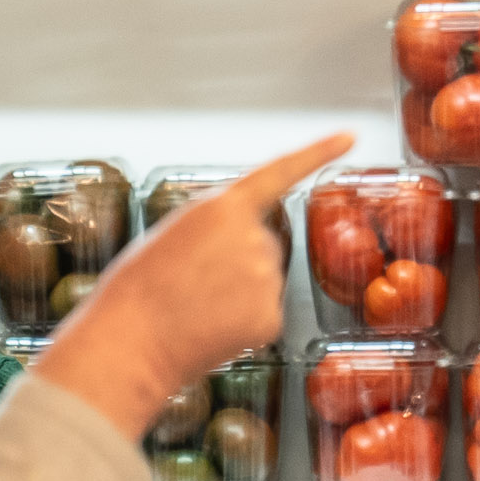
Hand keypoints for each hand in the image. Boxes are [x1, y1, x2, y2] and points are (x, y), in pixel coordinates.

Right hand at [27, 129, 350, 446]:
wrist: (131, 343)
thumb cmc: (138, 290)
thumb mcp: (171, 234)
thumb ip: (213, 228)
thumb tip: (233, 247)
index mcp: (223, 207)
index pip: (280, 172)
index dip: (317, 152)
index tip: (348, 137)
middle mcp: (255, 238)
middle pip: (263, 243)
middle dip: (236, 260)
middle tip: (193, 282)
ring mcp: (267, 279)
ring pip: (263, 281)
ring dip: (237, 292)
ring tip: (194, 306)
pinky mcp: (271, 317)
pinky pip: (263, 315)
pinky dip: (241, 324)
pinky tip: (210, 328)